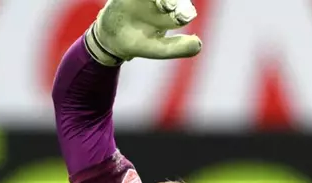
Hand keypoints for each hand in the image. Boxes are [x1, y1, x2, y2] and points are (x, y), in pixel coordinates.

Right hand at [85, 0, 201, 65]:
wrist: (112, 38)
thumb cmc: (139, 43)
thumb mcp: (158, 49)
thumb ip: (177, 48)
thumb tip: (199, 44)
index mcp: (173, 15)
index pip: (184, 10)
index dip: (184, 11)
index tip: (182, 17)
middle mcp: (163, 2)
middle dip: (173, 0)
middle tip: (167, 6)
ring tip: (160, 3)